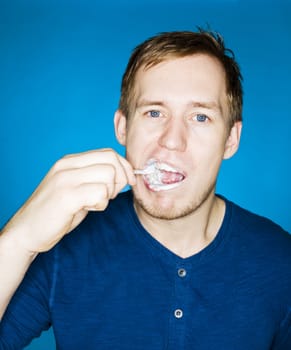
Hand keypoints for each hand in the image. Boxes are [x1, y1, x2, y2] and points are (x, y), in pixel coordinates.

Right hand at [4, 149, 135, 252]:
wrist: (27, 231)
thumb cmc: (56, 212)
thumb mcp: (76, 188)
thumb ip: (95, 178)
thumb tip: (124, 174)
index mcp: (70, 162)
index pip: (108, 153)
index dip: (124, 167)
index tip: (128, 182)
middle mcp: (67, 166)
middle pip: (112, 160)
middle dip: (120, 180)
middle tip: (108, 196)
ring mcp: (65, 180)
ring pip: (108, 175)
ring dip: (108, 194)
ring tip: (93, 203)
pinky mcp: (66, 197)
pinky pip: (99, 193)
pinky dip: (101, 204)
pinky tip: (87, 209)